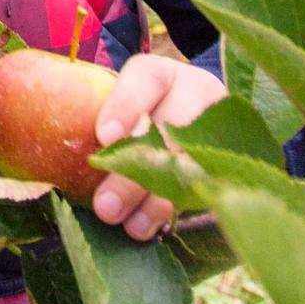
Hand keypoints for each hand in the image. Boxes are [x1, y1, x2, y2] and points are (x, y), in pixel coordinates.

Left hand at [90, 54, 226, 240]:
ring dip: (158, 200)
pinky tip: (153, 229)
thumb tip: (73, 161)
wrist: (189, 122)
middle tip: (105, 206)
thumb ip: (101, 126)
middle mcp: (196, 94)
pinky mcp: (231, 162)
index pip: (146, 79)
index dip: (126, 106)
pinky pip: (207, 188)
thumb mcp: (120, 108)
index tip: (104, 137)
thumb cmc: (134, 117)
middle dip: (136, 170)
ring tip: (131, 227)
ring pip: (192, 163)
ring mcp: (221, 128)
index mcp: (160, 75)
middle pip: (170, 129)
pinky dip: (176, 212)